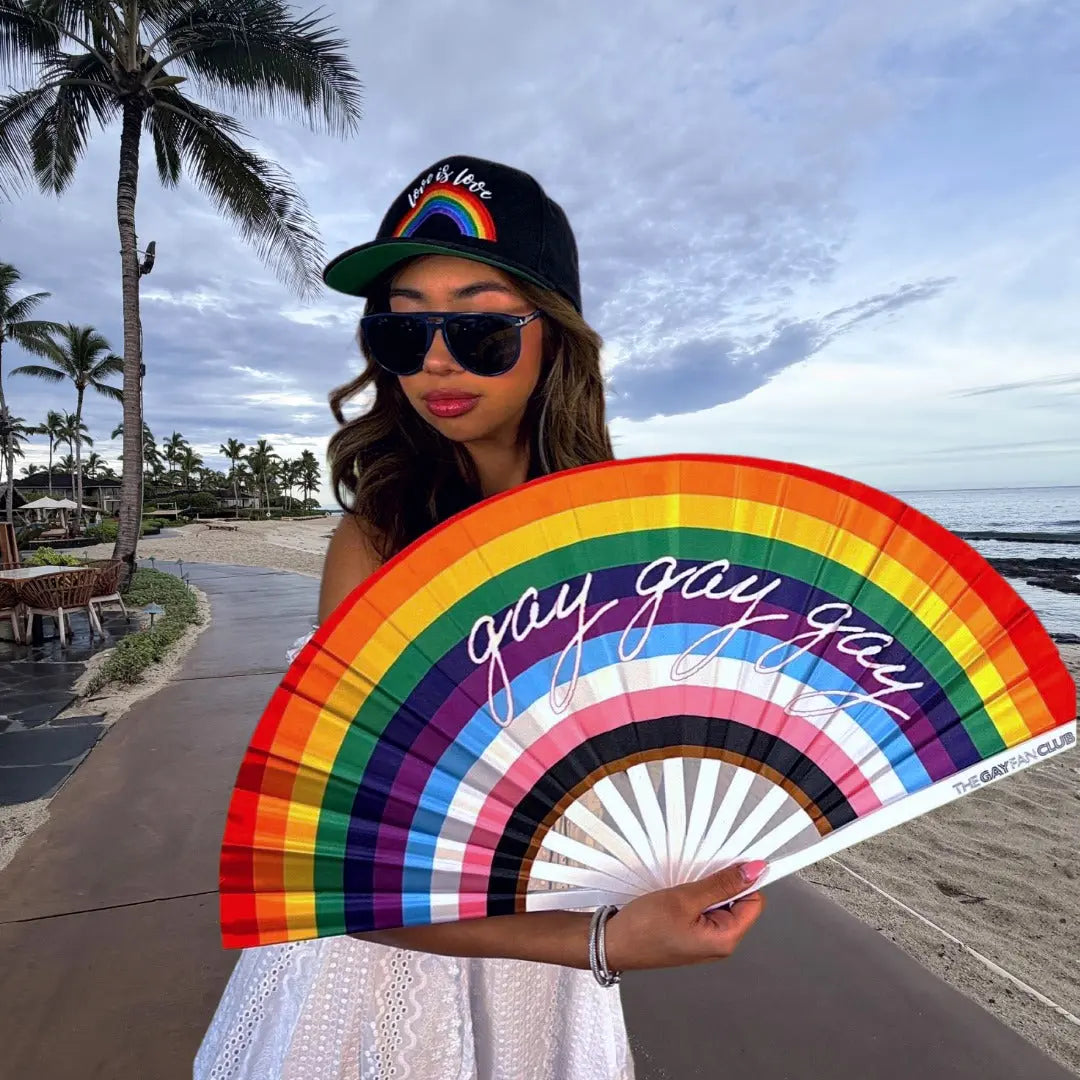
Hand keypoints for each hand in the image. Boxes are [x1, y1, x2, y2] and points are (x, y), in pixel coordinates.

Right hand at [602, 860, 766, 971]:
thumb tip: (754, 871)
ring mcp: (705, 941)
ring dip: (704, 891)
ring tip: (682, 892)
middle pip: (737, 903)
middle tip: (694, 881)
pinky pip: (703, 911)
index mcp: (725, 939)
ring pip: (718, 905)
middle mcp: (719, 944)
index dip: (742, 880)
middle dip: (720, 885)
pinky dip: (694, 899)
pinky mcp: (691, 936)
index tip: (725, 866)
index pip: (753, 902)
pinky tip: (676, 898)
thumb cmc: (644, 928)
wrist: (612, 944)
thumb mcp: (684, 898)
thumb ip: (721, 884)